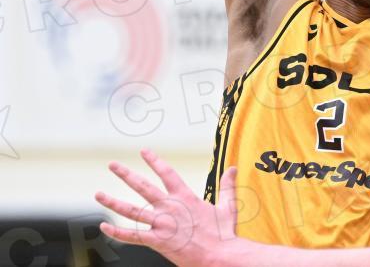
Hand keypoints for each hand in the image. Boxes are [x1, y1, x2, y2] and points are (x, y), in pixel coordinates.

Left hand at [95, 149, 237, 266]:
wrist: (219, 255)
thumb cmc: (224, 233)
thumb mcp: (228, 206)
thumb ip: (227, 185)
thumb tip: (233, 168)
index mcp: (185, 197)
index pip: (167, 173)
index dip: (154, 161)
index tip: (144, 151)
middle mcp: (169, 207)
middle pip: (143, 186)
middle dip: (126, 174)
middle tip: (112, 165)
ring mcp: (161, 224)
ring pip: (131, 210)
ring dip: (113, 202)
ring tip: (98, 194)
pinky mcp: (157, 241)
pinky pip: (132, 236)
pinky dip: (117, 232)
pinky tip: (104, 227)